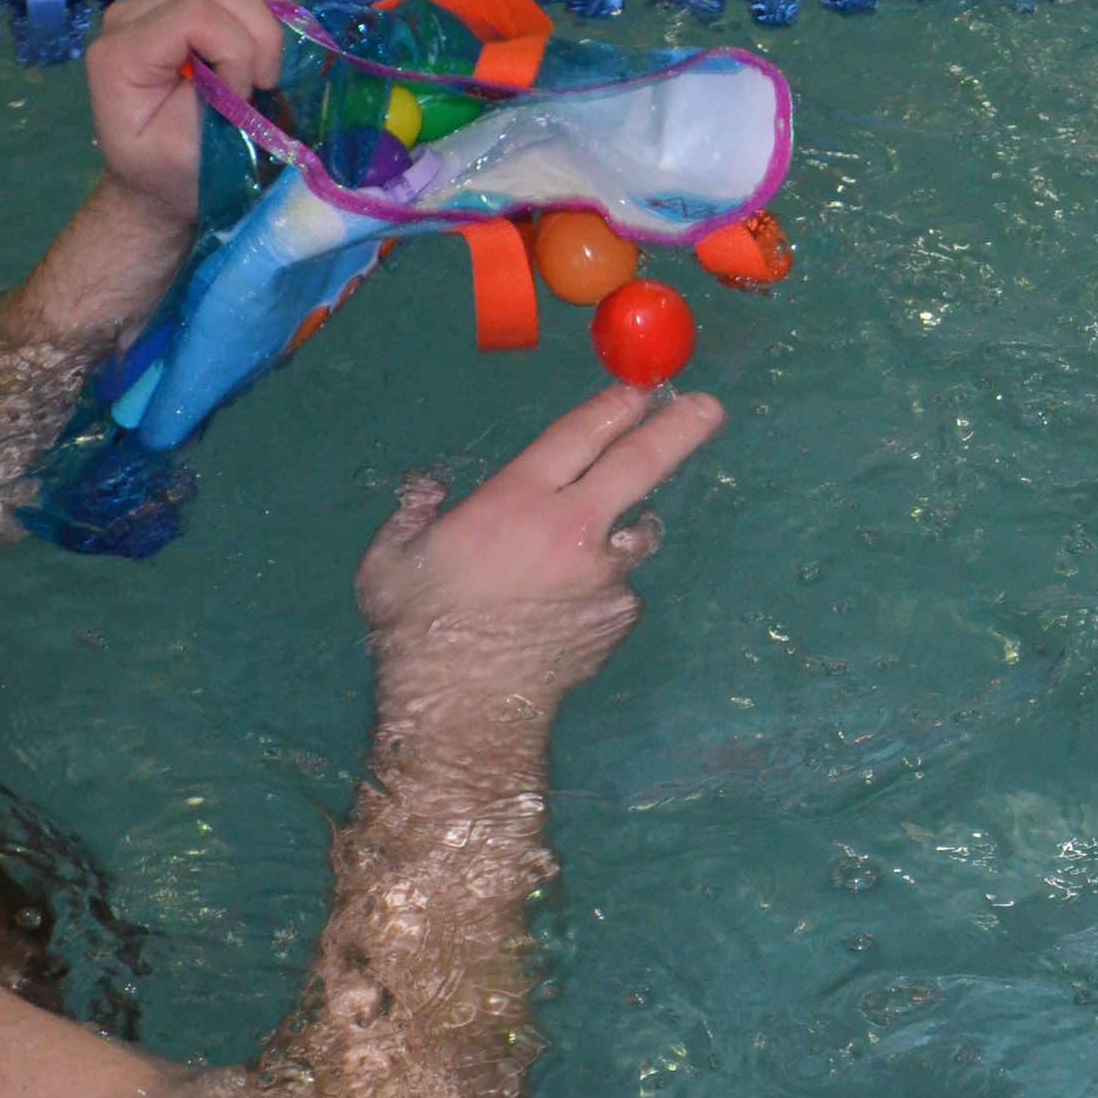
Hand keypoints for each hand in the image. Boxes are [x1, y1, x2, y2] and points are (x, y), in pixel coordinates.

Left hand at [84, 0, 286, 231]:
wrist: (161, 179)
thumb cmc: (174, 173)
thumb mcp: (189, 151)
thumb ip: (213, 101)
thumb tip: (253, 62)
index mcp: (121, 52)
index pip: (195, 14)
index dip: (237, 53)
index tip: (241, 99)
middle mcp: (133, 15)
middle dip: (259, 37)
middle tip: (262, 86)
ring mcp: (161, 4)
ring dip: (267, 23)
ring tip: (262, 69)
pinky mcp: (190, 3)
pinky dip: (269, 11)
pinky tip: (262, 52)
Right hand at [358, 387, 724, 725]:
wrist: (462, 709)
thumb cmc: (418, 631)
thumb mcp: (390, 561)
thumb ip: (414, 515)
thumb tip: (427, 490)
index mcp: (517, 500)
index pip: (580, 434)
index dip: (615, 406)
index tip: (641, 388)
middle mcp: (572, 527)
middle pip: (641, 462)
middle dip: (680, 427)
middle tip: (707, 406)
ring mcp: (605, 573)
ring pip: (637, 531)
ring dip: (628, 525)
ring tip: (594, 542)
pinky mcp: (620, 615)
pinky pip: (619, 588)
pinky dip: (601, 589)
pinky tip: (564, 613)